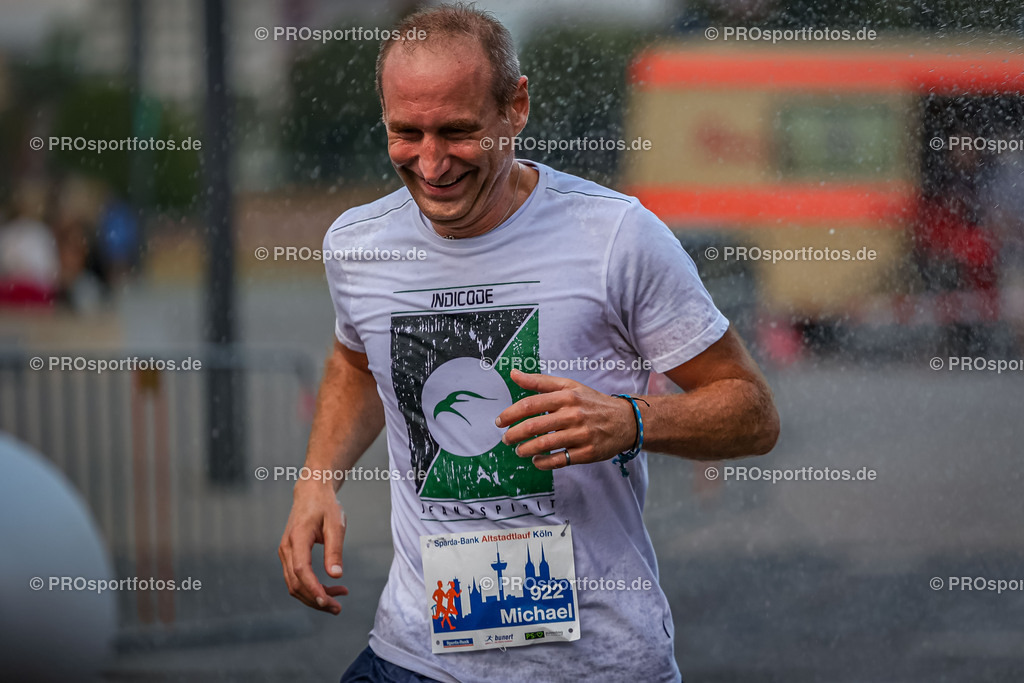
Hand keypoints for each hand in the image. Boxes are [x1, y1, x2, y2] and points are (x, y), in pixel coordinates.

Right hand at [278, 481, 348, 614]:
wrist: (311, 492)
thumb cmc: (325, 506)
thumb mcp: (336, 524)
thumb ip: (335, 550)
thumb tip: (336, 576)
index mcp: (297, 538)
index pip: (301, 570)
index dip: (313, 589)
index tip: (328, 602)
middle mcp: (286, 548)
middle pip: (296, 583)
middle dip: (316, 600)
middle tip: (338, 609)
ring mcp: (286, 553)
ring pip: (295, 584)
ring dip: (314, 596)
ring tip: (338, 600)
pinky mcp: (290, 555)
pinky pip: (297, 578)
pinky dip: (312, 588)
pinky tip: (330, 588)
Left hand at [495, 369, 637, 469]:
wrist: (625, 420)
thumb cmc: (591, 402)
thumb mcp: (569, 386)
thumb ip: (539, 381)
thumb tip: (513, 373)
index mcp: (566, 396)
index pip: (530, 404)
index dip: (510, 414)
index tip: (499, 422)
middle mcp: (573, 414)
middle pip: (534, 426)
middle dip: (514, 434)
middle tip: (506, 439)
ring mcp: (581, 434)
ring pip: (544, 444)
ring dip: (526, 449)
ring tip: (519, 450)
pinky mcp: (587, 453)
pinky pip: (559, 460)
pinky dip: (543, 462)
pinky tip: (536, 460)